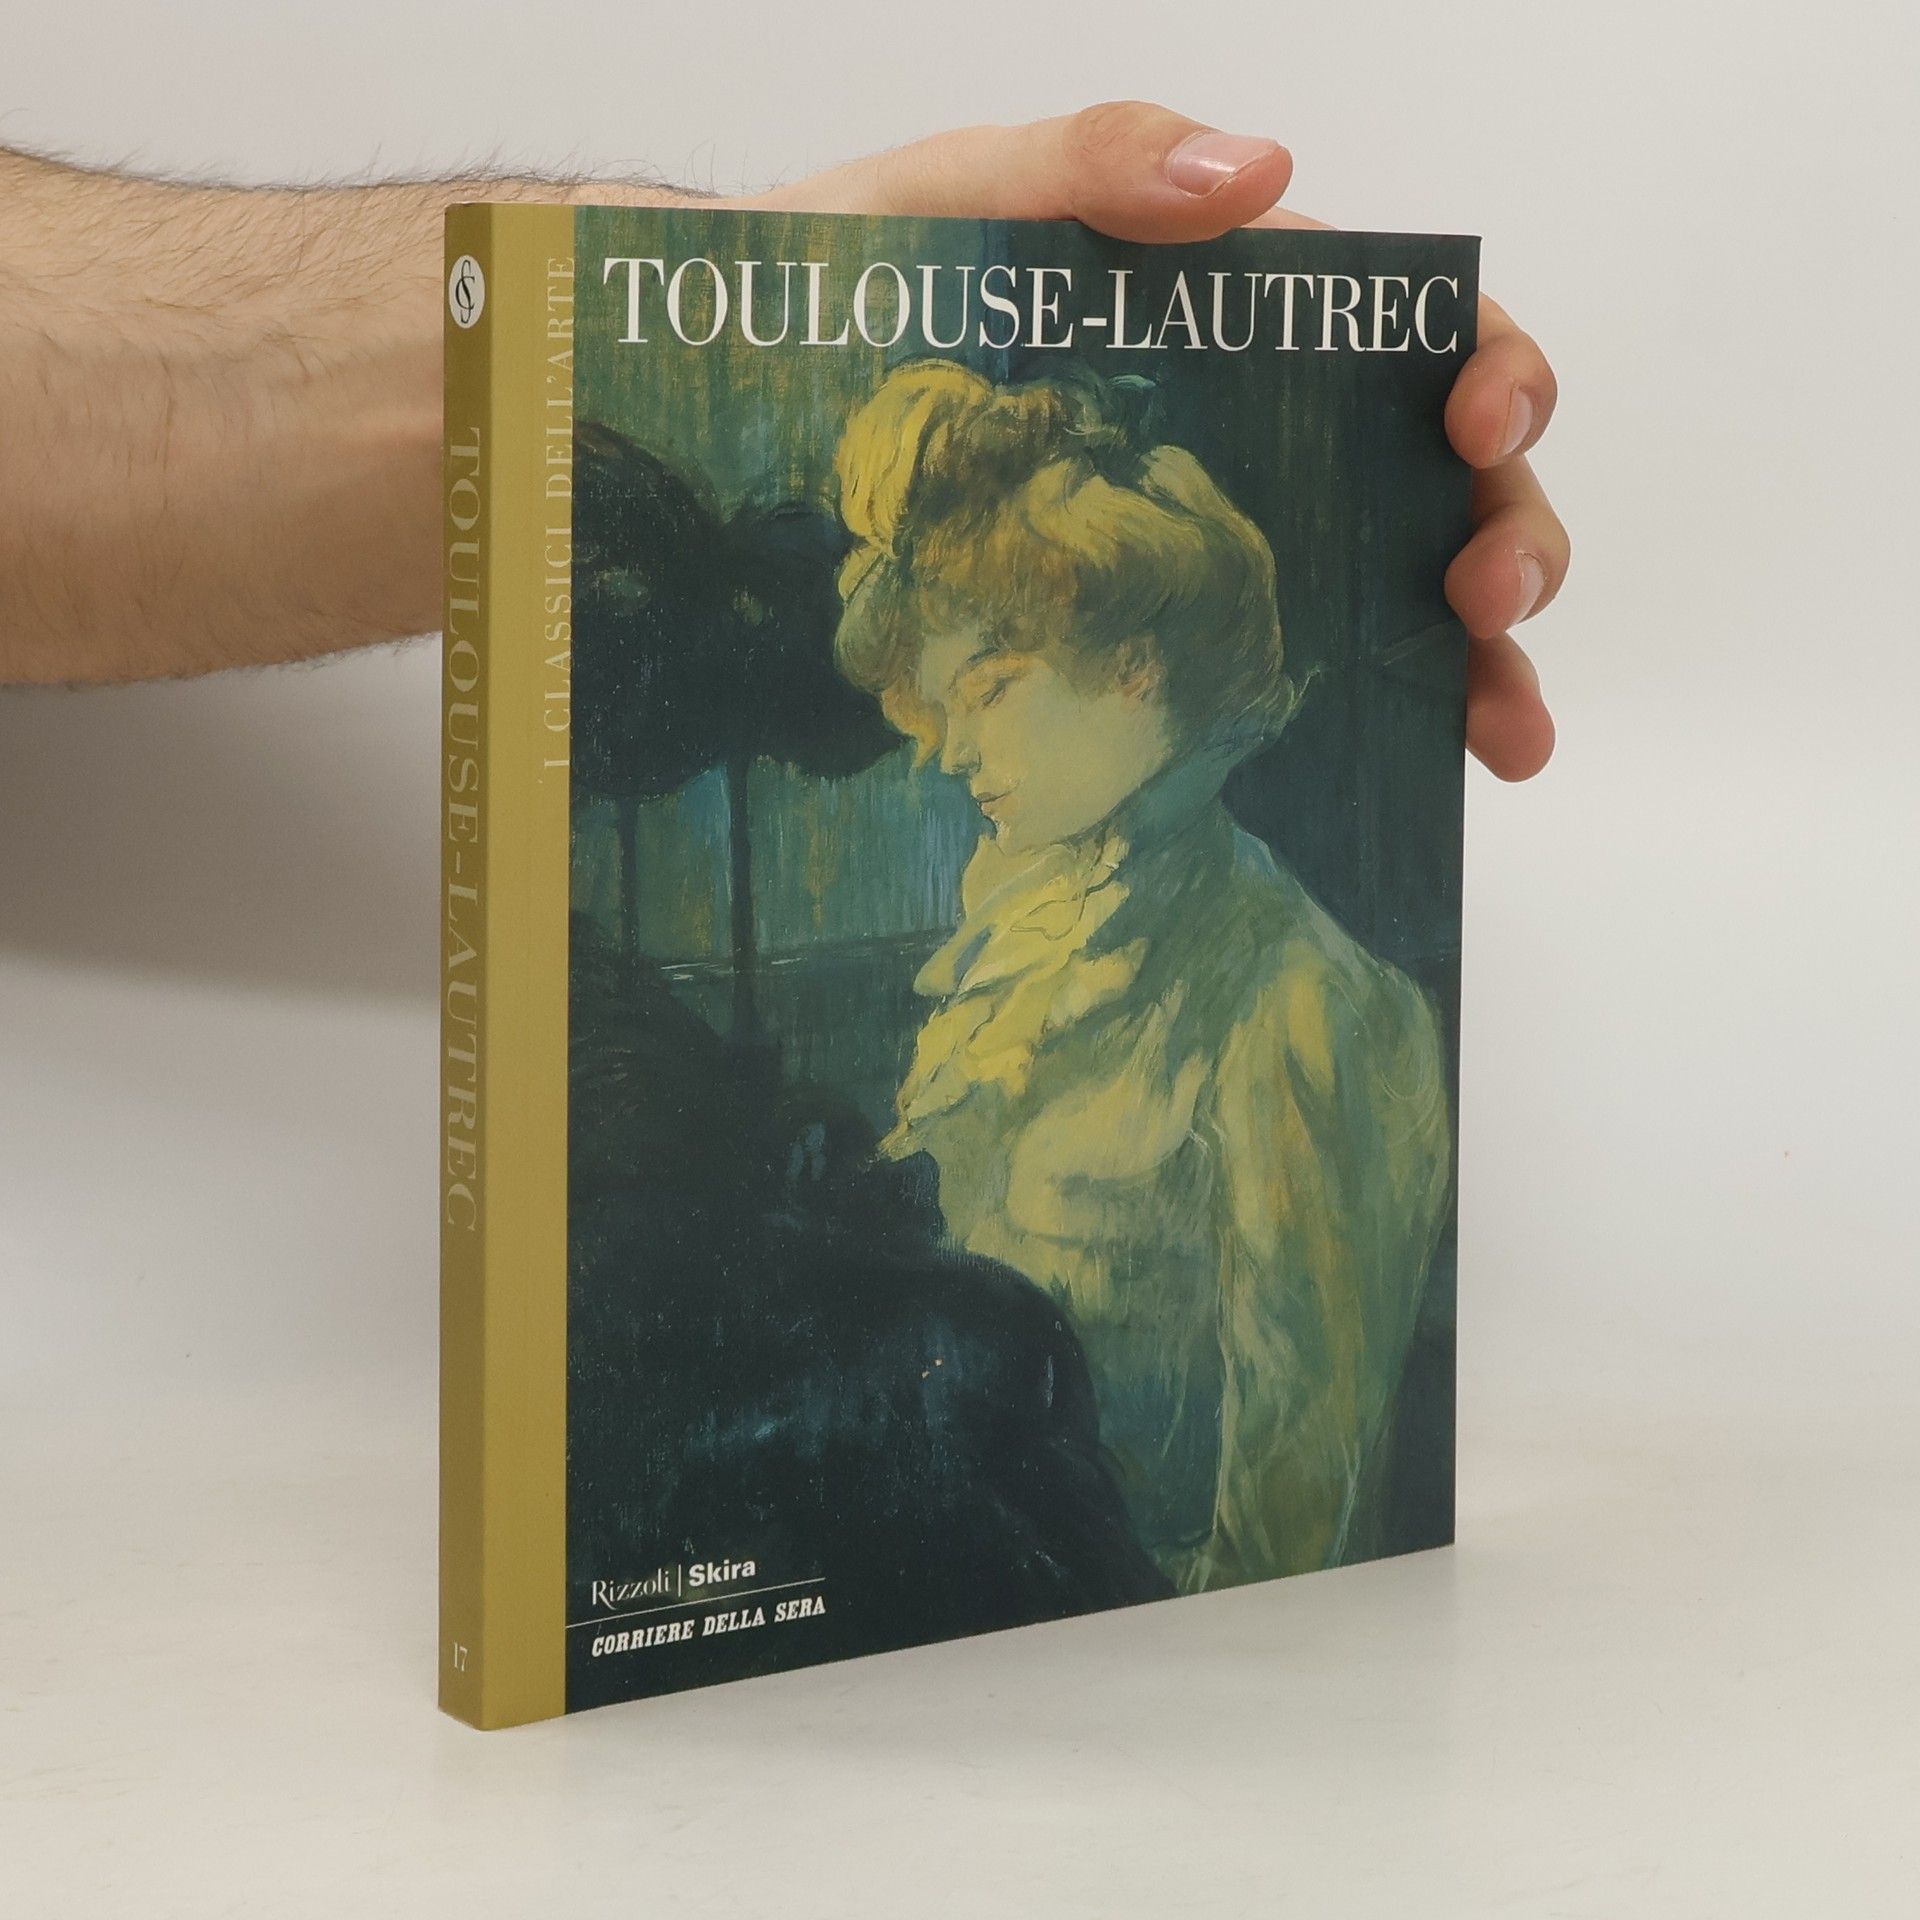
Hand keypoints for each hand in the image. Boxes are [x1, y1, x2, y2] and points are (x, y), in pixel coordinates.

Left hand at [740, 100, 1563, 780]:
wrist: (739, 403)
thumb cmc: (849, 287)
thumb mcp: (957, 195)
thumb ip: (1092, 164)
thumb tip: (1258, 175)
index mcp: (1238, 320)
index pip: (1411, 332)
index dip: (1484, 370)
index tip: (1474, 424)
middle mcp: (1255, 435)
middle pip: (1438, 481)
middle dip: (1505, 533)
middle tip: (1487, 593)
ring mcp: (1217, 544)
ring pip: (1397, 594)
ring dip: (1479, 657)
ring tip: (1501, 725)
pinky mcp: (1162, 638)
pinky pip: (1297, 681)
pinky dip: (1381, 722)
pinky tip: (1427, 772)